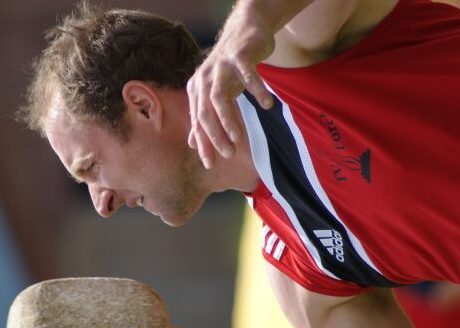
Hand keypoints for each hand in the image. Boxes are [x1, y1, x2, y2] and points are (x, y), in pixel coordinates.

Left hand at [186, 11, 274, 168]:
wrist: (244, 31)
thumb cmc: (230, 69)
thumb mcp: (215, 94)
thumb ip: (204, 118)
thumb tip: (193, 144)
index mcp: (197, 91)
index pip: (198, 122)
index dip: (203, 144)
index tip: (210, 165)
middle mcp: (205, 79)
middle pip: (205, 112)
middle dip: (215, 136)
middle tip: (228, 155)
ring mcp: (221, 67)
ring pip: (219, 96)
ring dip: (227, 119)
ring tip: (238, 138)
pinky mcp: (239, 56)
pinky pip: (248, 75)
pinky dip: (256, 90)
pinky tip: (267, 105)